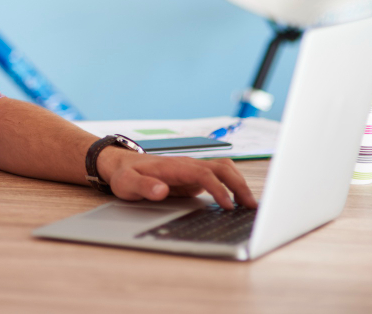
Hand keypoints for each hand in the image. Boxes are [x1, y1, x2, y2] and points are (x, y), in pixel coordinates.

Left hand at [96, 147, 257, 209]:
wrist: (120, 165)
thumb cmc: (124, 174)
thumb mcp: (127, 183)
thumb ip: (143, 187)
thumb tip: (161, 190)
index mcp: (174, 166)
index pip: (204, 174)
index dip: (218, 189)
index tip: (227, 206)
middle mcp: (186, 165)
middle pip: (221, 168)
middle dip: (239, 185)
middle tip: (252, 206)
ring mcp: (191, 169)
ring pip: (223, 169)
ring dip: (239, 183)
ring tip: (250, 204)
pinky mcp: (192, 176)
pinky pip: (218, 177)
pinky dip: (232, 184)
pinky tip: (237, 200)